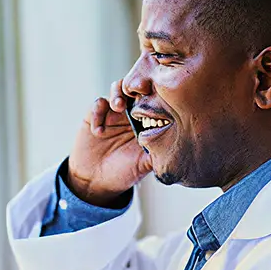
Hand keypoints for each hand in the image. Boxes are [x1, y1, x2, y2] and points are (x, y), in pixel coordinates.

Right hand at [67, 80, 152, 206]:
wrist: (97, 181)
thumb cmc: (124, 172)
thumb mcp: (144, 165)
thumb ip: (157, 154)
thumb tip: (175, 147)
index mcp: (145, 122)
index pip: (153, 100)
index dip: (155, 95)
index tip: (157, 100)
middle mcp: (130, 113)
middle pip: (136, 88)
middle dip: (136, 89)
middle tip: (135, 97)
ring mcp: (113, 113)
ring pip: (117, 88)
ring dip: (118, 94)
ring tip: (118, 107)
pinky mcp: (95, 116)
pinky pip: (98, 104)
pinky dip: (98, 113)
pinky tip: (98, 131)